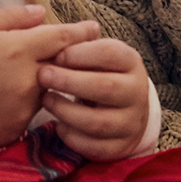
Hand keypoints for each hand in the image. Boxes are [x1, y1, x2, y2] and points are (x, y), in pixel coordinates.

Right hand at [0, 4, 99, 146]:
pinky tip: (4, 97)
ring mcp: (24, 107)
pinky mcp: (16, 128)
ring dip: (43, 81)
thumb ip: (13, 17)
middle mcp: (27, 80)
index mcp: (18, 50)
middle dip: (67, 58)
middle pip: (62, 66)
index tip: (94, 28)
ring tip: (19, 74)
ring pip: (47, 90)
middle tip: (64, 51)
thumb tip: (41, 13)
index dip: (82, 32)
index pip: (63, 39)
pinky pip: (31, 112)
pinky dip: (25, 102)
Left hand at [39, 36, 150, 160]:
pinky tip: (58, 124)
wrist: (125, 110)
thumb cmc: (100, 74)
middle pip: (105, 87)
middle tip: (43, 75)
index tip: (56, 55)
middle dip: (69, 81)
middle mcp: (137, 92)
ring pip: (97, 121)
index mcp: (131, 62)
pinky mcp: (121, 147)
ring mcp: (131, 122)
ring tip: (46, 100)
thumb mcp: (95, 55)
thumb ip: (77, 45)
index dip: (80, 53)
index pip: (109, 53)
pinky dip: (72, 136)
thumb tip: (57, 35)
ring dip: (66, 111)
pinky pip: (94, 147)